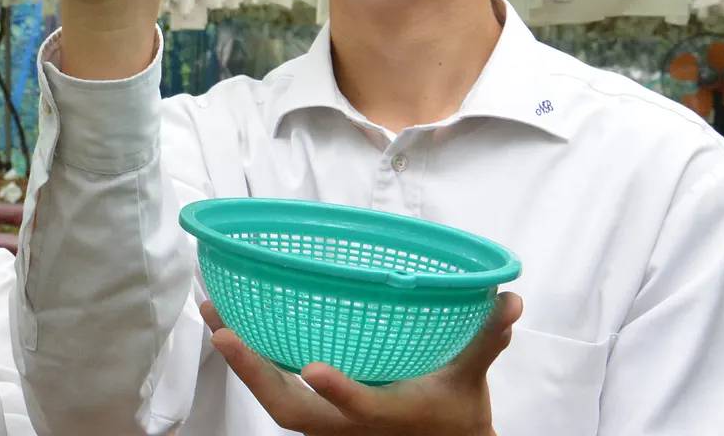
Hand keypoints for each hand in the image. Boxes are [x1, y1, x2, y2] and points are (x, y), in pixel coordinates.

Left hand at [202, 293, 520, 434]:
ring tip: (213, 312)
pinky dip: (252, 361)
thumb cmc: (454, 414)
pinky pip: (277, 390)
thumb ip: (486, 340)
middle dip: (255, 373)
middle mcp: (349, 426)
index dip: (339, 393)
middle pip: (291, 410)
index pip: (361, 408)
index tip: (313, 369)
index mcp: (387, 416)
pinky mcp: (317, 414)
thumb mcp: (471, 380)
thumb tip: (510, 301)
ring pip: (276, 400)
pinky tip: (232, 325)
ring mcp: (328, 424)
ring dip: (242, 360)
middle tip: (224, 330)